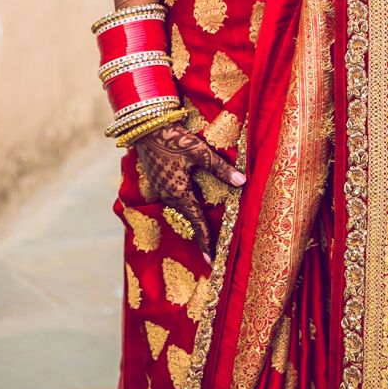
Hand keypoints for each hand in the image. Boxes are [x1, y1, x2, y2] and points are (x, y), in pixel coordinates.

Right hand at [134, 121, 245, 260]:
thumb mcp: (199, 151)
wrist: (146, 127)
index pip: (197, 223)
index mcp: (179, 193)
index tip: (213, 261)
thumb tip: (242, 181)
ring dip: (193, 221)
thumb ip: (220, 168)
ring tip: (205, 234)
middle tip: (212, 252)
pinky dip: (185, 207)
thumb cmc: (173, 138)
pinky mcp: (159, 182)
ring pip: (181, 210)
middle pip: (189, 220)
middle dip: (201, 236)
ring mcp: (161, 190)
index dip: (206, 242)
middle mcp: (169, 196)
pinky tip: (191, 206)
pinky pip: (174, 200)